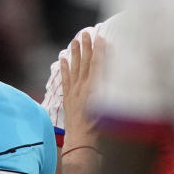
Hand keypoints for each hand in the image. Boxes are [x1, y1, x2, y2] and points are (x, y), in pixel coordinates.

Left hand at [60, 30, 103, 150]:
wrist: (82, 141)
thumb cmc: (98, 128)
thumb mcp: (108, 107)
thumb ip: (109, 91)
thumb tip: (110, 75)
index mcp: (94, 89)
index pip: (97, 64)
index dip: (99, 51)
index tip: (100, 38)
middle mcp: (83, 88)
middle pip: (85, 63)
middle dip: (86, 47)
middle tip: (85, 33)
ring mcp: (74, 92)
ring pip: (74, 68)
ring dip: (75, 53)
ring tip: (74, 41)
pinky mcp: (68, 98)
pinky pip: (65, 79)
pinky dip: (64, 68)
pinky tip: (63, 58)